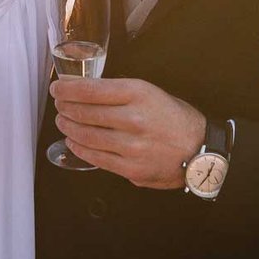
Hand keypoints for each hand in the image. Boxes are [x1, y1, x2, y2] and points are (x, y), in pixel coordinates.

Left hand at [49, 77, 206, 189]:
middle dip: (64, 107)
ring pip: (86, 136)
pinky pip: (96, 158)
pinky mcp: (131, 169)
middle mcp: (134, 119)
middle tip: (58, 104)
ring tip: (63, 122)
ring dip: (68, 127)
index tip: (58, 89)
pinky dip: (80, 148)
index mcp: (139, 93)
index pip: (91, 89)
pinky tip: (73, 141)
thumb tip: (84, 90)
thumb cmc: (176, 119)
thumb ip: (119, 93)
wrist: (201, 149)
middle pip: (84, 112)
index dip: (67, 89)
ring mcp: (132, 146)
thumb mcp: (151, 92)